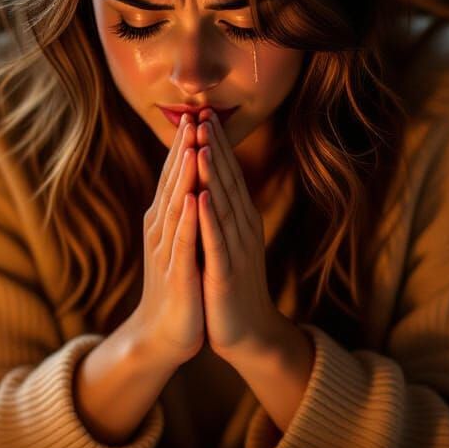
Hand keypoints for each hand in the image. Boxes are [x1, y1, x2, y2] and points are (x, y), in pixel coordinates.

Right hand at [132, 114, 205, 367]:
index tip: (195, 115)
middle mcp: (161, 230)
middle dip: (182, 150)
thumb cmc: (176, 287)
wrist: (162, 334)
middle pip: (172, 183)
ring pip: (176, 205)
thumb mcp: (179, 243)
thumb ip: (181, 213)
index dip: (184, 147)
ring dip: (184, 175)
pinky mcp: (178, 273)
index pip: (175, 177)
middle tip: (191, 115)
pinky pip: (183, 241)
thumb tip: (189, 183)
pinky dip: (188, 218)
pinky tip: (194, 197)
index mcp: (165, 221)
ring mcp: (167, 250)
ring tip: (192, 145)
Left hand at [196, 109, 281, 359]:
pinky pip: (216, 241)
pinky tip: (201, 196)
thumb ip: (222, 212)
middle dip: (215, 147)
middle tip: (204, 114)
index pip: (228, 175)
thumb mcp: (226, 242)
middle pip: (228, 181)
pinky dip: (209, 217)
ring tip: (204, 142)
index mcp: (239, 220)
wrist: (247, 333)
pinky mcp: (225, 273)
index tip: (204, 114)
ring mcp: (235, 250)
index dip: (217, 145)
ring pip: (224, 204)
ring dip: (214, 173)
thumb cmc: (231, 286)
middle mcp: (242, 229)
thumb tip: (212, 181)